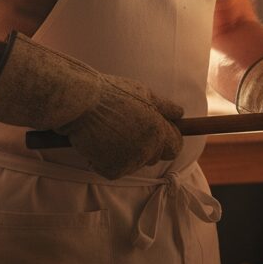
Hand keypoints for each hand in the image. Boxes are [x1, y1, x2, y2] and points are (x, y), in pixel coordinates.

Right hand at [0, 32, 182, 178]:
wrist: (81, 103)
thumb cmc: (112, 93)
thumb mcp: (144, 93)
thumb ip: (165, 107)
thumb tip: (180, 114)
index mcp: (158, 130)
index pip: (175, 146)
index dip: (168, 140)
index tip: (157, 133)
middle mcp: (148, 148)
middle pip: (156, 157)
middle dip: (146, 146)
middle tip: (128, 130)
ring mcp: (131, 161)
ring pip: (135, 164)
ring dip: (126, 154)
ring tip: (111, 133)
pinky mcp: (112, 170)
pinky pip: (116, 170)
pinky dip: (107, 161)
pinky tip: (100, 144)